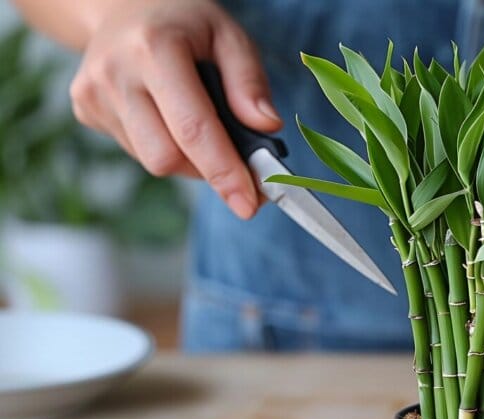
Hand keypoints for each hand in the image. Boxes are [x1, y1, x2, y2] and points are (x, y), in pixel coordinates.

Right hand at [69, 0, 281, 218]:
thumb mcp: (230, 36)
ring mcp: (93, 94)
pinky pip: (136, 151)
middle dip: (207, 169)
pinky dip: (165, 147)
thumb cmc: (187, 23)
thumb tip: (267, 129)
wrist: (126, 5)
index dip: (224, 172)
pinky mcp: (86, 110)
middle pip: (166, 157)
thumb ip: (250, 82)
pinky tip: (167, 116)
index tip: (250, 204)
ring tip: (199, 124)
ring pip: (152, 161)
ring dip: (188, 159)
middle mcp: (115, 73)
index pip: (193, 129)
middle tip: (239, 164)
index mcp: (154, 49)